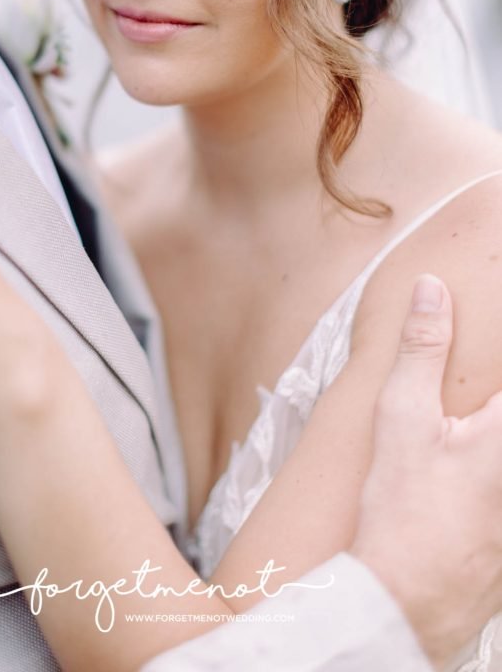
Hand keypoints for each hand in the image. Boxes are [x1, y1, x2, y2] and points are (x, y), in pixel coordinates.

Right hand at [352, 274, 501, 667]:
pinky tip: (467, 465)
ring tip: (465, 427)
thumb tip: (432, 287)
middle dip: (490, 395)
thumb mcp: (403, 420)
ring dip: (486, 426)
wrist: (406, 604)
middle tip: (462, 415)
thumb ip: (422, 349)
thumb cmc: (403, 512)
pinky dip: (489, 462)